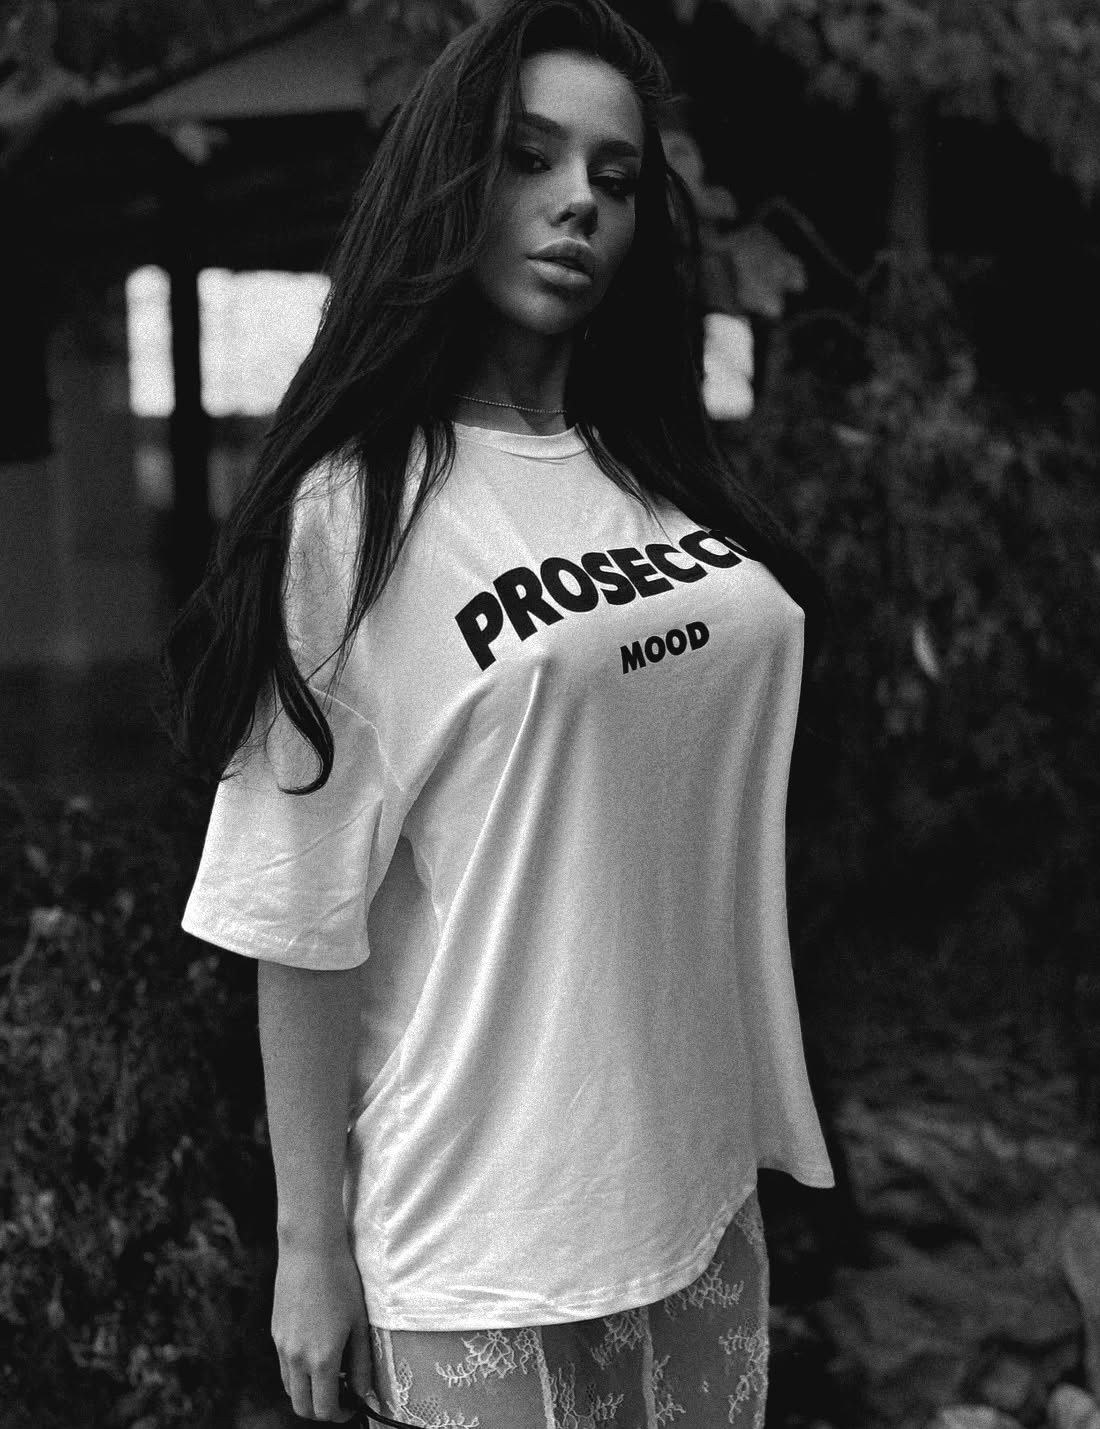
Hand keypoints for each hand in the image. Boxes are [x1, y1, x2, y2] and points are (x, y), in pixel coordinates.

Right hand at [272, 1239, 372, 1421]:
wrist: (310, 1248)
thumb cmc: (341, 1281)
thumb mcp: (359, 1323)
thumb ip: (361, 1363)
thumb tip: (362, 1391)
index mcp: (321, 1358)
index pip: (325, 1408)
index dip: (341, 1414)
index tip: (353, 1405)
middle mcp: (296, 1358)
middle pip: (302, 1406)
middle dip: (322, 1409)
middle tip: (342, 1395)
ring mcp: (282, 1346)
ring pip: (290, 1389)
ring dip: (308, 1392)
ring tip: (332, 1372)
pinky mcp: (275, 1333)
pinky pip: (285, 1367)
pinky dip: (298, 1374)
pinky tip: (316, 1352)